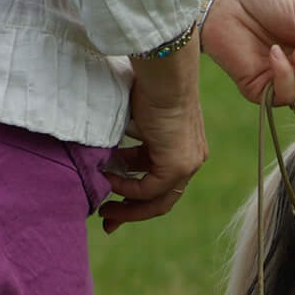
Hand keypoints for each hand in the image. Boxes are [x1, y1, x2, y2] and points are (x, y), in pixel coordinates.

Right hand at [97, 40, 206, 232]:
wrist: (163, 73)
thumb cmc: (147, 87)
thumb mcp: (136, 125)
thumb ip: (128, 148)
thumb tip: (107, 167)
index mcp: (184, 149)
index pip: (162, 184)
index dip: (135, 197)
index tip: (110, 202)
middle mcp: (191, 159)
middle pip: (161, 199)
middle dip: (131, 212)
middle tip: (107, 221)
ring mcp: (188, 163)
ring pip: (157, 200)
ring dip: (127, 206)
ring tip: (103, 208)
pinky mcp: (179, 164)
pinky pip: (149, 189)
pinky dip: (127, 188)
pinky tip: (108, 179)